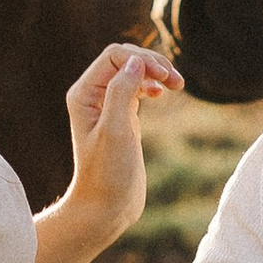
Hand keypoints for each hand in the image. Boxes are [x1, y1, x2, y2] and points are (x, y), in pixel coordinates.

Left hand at [62, 41, 177, 234]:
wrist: (105, 207)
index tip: (165, 78)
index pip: (114, 56)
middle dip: (152, 63)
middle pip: (124, 59)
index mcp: (84, 94)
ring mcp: (108, 106)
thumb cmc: (107, 173)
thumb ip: (122, 92)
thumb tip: (136, 61)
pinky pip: (137, 88)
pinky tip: (164, 93)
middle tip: (177, 81)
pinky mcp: (122, 118)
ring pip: (133, 71)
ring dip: (156, 72)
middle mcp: (92, 96)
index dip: (142, 59)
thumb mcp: (116, 130)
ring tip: (178, 85)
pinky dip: (153, 85)